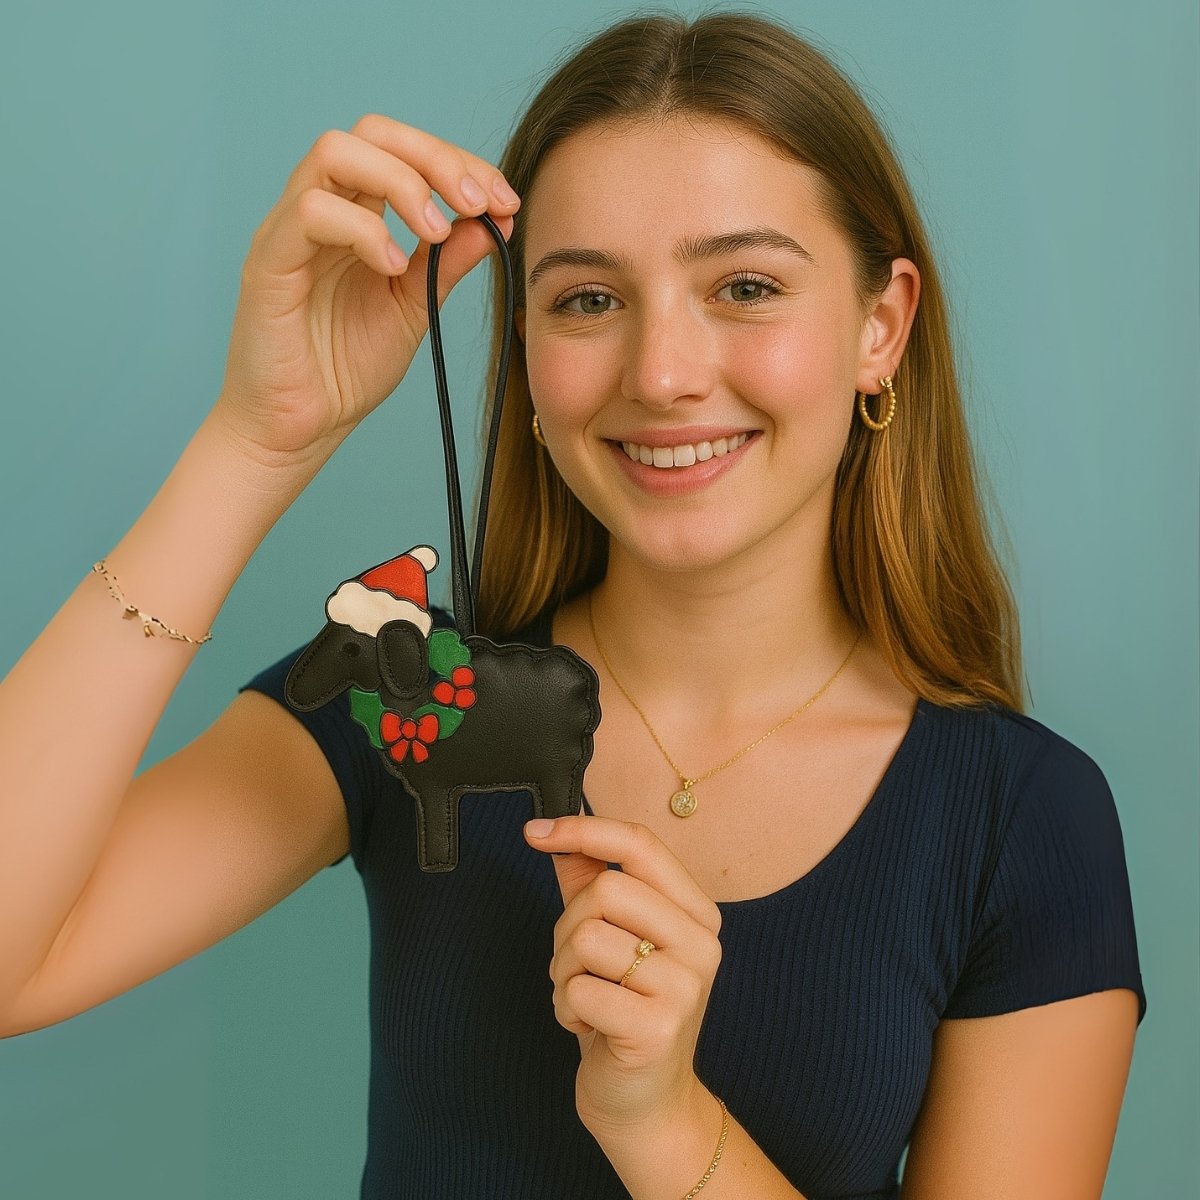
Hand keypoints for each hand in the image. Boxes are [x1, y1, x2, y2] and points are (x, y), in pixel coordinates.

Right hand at [214, 115, 519, 465]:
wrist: (299, 428)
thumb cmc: (345, 369)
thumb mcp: (414, 309)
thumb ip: (447, 264)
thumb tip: (494, 220)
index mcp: (358, 215)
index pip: (404, 152)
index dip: (459, 164)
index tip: (505, 201)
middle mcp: (321, 208)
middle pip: (371, 132)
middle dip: (435, 158)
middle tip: (477, 202)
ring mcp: (290, 231)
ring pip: (334, 152)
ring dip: (400, 181)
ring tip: (437, 233)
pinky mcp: (268, 262)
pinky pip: (310, 212)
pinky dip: (363, 230)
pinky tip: (395, 267)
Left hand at [524, 815, 722, 1139]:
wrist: (645, 1101)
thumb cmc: (623, 1010)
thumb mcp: (611, 936)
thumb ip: (588, 879)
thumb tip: (555, 830)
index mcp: (695, 911)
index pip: (641, 844)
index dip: (583, 830)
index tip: (535, 832)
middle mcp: (702, 943)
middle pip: (606, 891)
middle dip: (567, 928)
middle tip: (577, 965)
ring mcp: (685, 986)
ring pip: (587, 939)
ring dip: (564, 972)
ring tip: (585, 996)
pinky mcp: (658, 1027)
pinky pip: (580, 989)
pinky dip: (566, 1007)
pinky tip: (589, 1024)